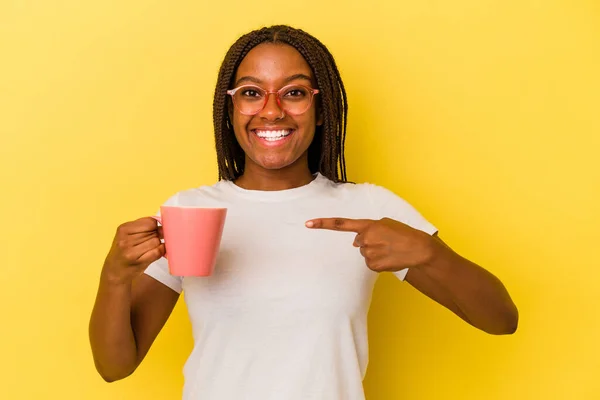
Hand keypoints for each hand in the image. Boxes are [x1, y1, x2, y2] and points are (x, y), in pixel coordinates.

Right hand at [102, 217, 164, 284]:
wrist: (114, 271)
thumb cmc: (124, 252)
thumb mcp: (128, 235)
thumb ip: (144, 227)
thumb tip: (164, 225)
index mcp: (123, 229)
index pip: (150, 222)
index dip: (155, 226)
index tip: (154, 231)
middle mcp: (125, 239)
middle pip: (153, 232)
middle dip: (156, 236)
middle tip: (149, 243)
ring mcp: (131, 251)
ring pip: (156, 241)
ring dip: (157, 245)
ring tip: (149, 249)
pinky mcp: (138, 261)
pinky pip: (157, 252)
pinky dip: (160, 251)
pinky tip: (155, 253)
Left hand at [306, 217, 435, 271]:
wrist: (418, 248)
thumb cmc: (403, 233)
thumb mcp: (385, 223)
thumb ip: (368, 229)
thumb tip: (355, 243)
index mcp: (368, 225)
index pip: (341, 224)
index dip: (323, 224)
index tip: (308, 224)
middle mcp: (365, 238)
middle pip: (358, 243)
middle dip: (369, 242)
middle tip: (386, 242)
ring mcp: (368, 252)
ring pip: (365, 254)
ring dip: (375, 252)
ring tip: (390, 249)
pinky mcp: (373, 265)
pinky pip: (371, 264)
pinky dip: (379, 262)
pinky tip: (390, 258)